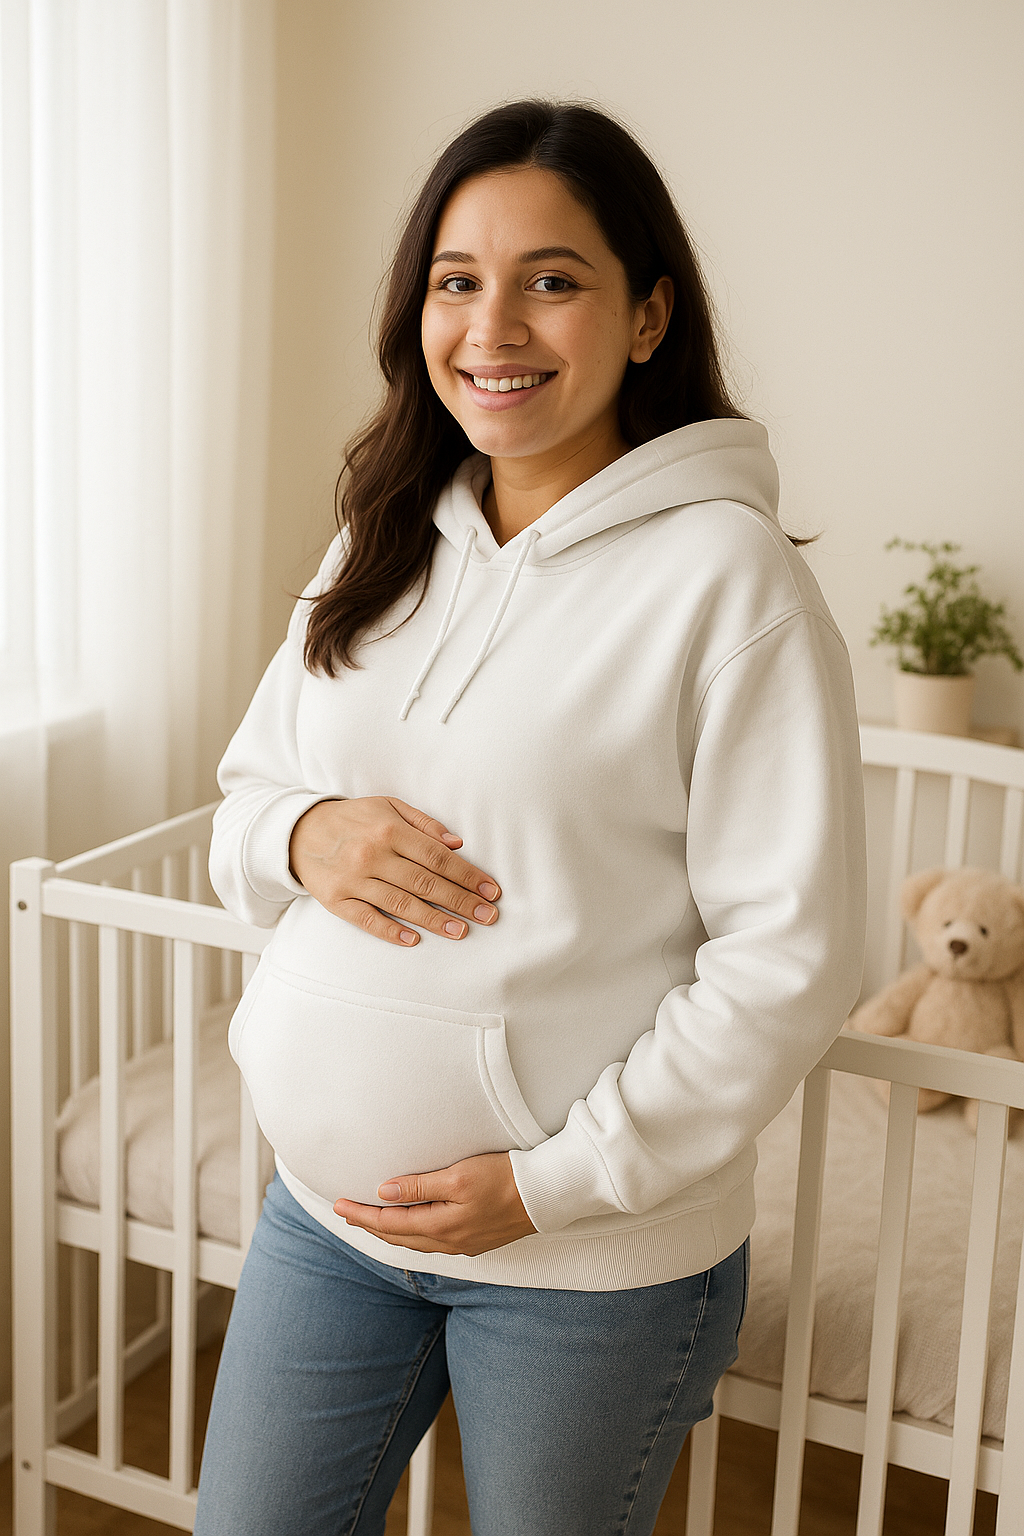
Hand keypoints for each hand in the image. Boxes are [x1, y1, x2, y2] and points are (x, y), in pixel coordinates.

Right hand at [289, 796, 500, 946]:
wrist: (300, 832)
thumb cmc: (354, 819)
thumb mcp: (388, 807)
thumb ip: (424, 823)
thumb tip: (457, 843)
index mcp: (389, 830)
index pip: (437, 857)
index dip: (467, 875)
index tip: (490, 891)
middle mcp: (372, 855)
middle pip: (425, 883)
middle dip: (460, 901)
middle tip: (488, 916)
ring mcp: (353, 880)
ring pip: (401, 904)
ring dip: (434, 920)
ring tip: (462, 931)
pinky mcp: (337, 900)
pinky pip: (367, 920)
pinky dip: (391, 931)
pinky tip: (415, 939)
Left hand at [333, 1152, 536, 1255]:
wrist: (545, 1194)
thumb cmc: (504, 1179)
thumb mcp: (458, 1176)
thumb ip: (421, 1185)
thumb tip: (385, 1192)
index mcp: (442, 1227)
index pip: (390, 1224)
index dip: (362, 1215)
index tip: (338, 1206)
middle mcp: (449, 1242)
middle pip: (398, 1237)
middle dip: (370, 1225)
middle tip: (345, 1212)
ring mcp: (463, 1245)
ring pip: (414, 1242)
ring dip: (389, 1231)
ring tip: (370, 1220)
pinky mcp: (475, 1241)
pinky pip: (432, 1241)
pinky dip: (412, 1233)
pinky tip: (410, 1226)